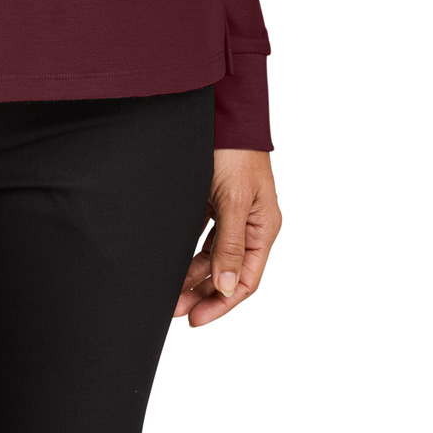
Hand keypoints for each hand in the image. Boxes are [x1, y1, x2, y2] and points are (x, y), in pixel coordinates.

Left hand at [175, 149, 280, 326]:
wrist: (226, 113)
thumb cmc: (235, 152)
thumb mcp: (232, 201)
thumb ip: (229, 244)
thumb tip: (227, 288)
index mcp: (264, 228)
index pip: (246, 281)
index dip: (222, 303)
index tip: (195, 319)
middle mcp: (251, 225)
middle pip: (229, 272)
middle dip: (203, 292)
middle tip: (174, 309)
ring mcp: (234, 213)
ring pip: (214, 256)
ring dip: (194, 274)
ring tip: (169, 291)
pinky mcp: (216, 200)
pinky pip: (205, 236)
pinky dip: (191, 251)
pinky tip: (173, 262)